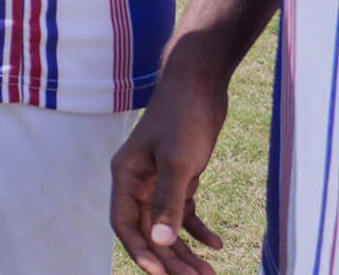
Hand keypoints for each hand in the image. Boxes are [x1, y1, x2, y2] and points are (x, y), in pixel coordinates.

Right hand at [110, 71, 229, 274]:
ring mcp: (157, 180)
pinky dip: (197, 229)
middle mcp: (136, 181)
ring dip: (184, 249)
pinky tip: (217, 244)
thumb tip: (159, 242)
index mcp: (125, 176)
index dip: (141, 251)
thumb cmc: (183, 118)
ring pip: (166, 225)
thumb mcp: (178, 162)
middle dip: (170, 258)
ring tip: (208, 273)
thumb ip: (168, 203)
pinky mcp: (177, 177)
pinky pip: (183, 212)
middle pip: (148, 230)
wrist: (198, 85)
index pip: (124, 224)